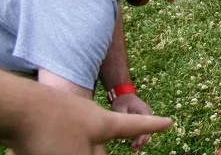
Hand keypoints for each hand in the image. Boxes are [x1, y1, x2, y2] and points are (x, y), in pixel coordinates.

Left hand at [1, 76, 170, 154]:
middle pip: (103, 138)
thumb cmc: (52, 133)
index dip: (153, 126)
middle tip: (117, 147)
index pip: (135, 125)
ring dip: (73, 149)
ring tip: (60, 149)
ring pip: (77, 139)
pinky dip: (54, 145)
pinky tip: (41, 147)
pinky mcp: (47, 117)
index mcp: (104, 123)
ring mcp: (67, 114)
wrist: (16, 106)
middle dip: (104, 149)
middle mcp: (89, 116)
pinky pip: (57, 136)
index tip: (169, 121)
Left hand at [110, 92, 155, 150]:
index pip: (147, 124)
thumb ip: (124, 118)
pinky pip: (144, 129)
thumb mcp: (121, 108)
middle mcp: (148, 114)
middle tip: (134, 147)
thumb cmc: (122, 101)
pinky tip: (134, 144)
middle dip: (142, 139)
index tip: (137, 143)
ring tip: (134, 148)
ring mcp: (146, 117)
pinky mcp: (143, 119)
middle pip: (149, 129)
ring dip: (141, 140)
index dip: (143, 135)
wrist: (124, 95)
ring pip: (147, 130)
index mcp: (144, 110)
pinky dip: (140, 137)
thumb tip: (124, 126)